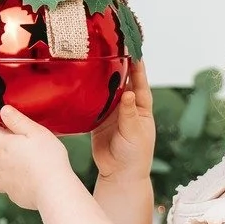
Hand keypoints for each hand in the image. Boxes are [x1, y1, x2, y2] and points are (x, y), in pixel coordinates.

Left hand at [0, 104, 68, 209]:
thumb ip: (19, 121)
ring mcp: (7, 182)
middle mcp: (2, 164)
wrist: (53, 188)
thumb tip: (4, 110)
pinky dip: (1, 188)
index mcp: (7, 146)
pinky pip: (4, 191)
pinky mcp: (15, 195)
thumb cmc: (49, 159)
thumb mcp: (36, 132)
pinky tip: (5, 188)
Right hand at [90, 59, 154, 182]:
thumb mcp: (134, 133)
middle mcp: (128, 107)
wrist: (119, 175)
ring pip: (107, 91)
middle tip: (110, 48)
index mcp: (142, 109)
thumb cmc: (134, 156)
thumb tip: (130, 93)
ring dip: (102, 78)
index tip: (132, 50)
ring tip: (94, 60)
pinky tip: (82, 82)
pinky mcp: (98, 120)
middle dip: (117, 67)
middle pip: (122, 82)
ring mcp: (112, 113)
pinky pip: (93, 103)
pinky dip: (88, 94)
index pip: (140, 83)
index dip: (137, 67)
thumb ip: (129, 114)